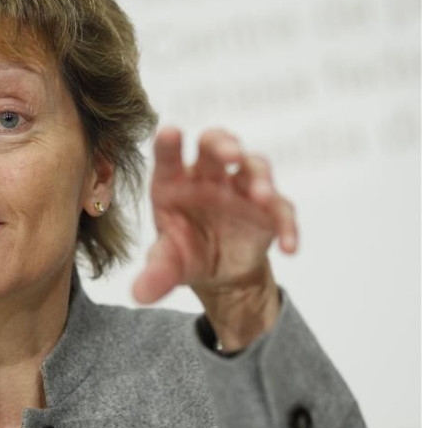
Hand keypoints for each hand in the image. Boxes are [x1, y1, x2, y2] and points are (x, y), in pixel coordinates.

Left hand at [132, 127, 297, 349]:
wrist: (219, 271)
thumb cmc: (184, 252)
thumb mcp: (168, 265)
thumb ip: (155, 275)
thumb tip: (139, 295)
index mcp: (173, 182)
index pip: (168, 156)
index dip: (169, 144)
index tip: (171, 132)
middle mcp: (206, 177)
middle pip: (215, 145)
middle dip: (223, 145)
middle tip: (231, 154)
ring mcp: (239, 188)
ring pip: (254, 166)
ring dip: (260, 177)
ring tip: (261, 195)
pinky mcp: (267, 208)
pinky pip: (282, 209)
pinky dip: (287, 224)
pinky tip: (287, 246)